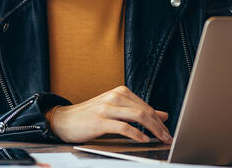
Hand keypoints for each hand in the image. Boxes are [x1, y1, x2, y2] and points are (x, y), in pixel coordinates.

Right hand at [48, 85, 172, 143]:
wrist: (63, 120)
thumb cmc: (90, 116)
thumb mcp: (117, 110)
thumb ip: (138, 111)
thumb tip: (163, 115)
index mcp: (121, 92)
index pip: (147, 106)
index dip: (160, 120)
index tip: (168, 131)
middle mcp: (116, 96)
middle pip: (146, 111)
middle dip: (160, 126)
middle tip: (168, 137)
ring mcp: (107, 107)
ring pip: (138, 117)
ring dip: (153, 129)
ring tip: (160, 139)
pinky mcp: (100, 120)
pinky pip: (124, 127)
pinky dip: (137, 134)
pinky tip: (143, 139)